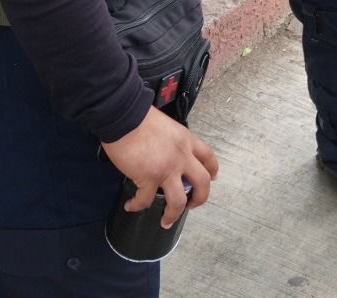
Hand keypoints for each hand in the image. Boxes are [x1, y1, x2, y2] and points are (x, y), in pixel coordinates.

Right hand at [101, 106, 218, 227]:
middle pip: (202, 183)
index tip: (212, 178)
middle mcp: (181, 156)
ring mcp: (167, 169)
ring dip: (173, 214)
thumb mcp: (166, 126)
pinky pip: (146, 200)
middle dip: (200, 198)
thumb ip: (172, 142)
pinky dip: (137, 205)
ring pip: (179, 201)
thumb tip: (166, 154)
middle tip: (193, 205)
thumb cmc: (139, 116)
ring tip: (166, 221)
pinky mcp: (148, 178)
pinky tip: (131, 206)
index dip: (212, 170)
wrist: (124, 115)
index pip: (208, 157)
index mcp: (186, 140)